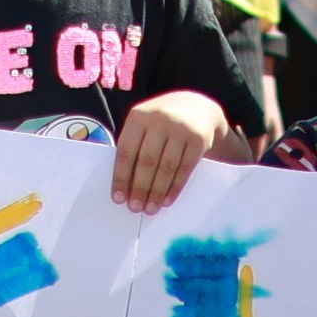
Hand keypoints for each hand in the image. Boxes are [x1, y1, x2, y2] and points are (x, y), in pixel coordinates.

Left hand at [111, 88, 227, 211]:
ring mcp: (181, 129)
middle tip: (135, 208)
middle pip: (147, 161)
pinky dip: (175, 187)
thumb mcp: (144, 124)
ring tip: (150, 208)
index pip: (126, 151)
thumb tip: (125, 186)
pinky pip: (185, 169)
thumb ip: (134, 146)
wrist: (196, 107)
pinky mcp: (198, 140)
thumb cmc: (161, 123)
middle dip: (140, 187)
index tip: (118, 198)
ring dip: (157, 191)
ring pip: (166, 166)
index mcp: (138, 116)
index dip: (121, 177)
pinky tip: (167, 200)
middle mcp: (159, 120)